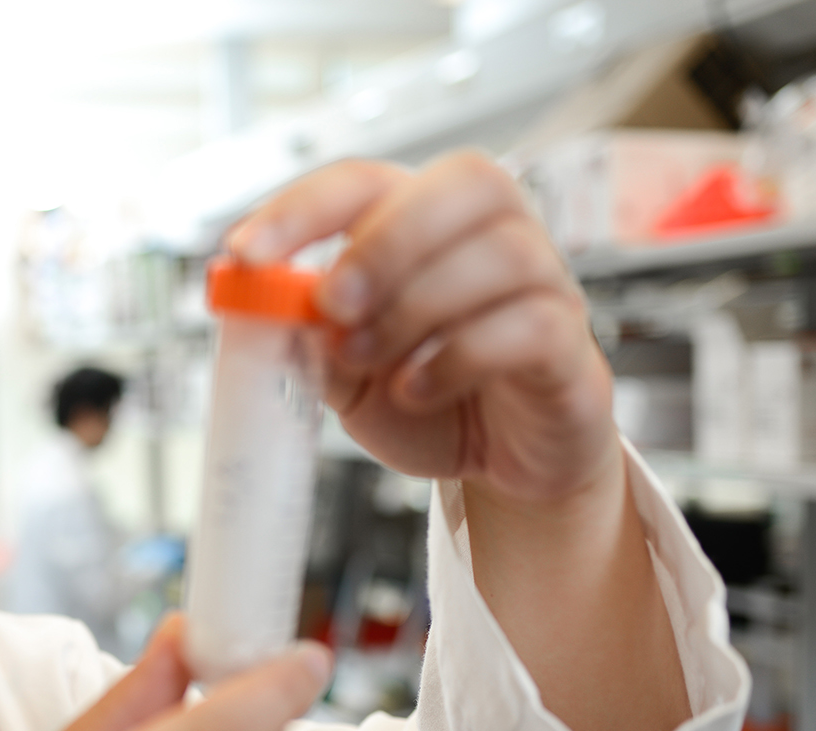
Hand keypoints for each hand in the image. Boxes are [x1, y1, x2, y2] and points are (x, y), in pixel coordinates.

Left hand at [226, 153, 690, 730]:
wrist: (498, 465)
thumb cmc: (426, 399)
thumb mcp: (344, 376)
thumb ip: (309, 339)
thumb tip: (267, 310)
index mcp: (425, 221)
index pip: (366, 181)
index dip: (302, 208)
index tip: (245, 253)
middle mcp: (495, 233)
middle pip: (464, 182)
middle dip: (384, 243)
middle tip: (332, 306)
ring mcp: (546, 283)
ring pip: (501, 253)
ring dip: (417, 309)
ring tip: (371, 363)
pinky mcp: (570, 345)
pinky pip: (528, 326)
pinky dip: (459, 359)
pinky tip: (418, 390)